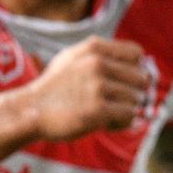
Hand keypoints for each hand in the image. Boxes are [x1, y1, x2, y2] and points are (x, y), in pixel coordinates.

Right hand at [27, 37, 149, 140]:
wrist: (31, 110)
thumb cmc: (55, 87)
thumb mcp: (73, 58)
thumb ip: (102, 54)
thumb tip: (142, 61)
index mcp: (93, 48)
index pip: (137, 54)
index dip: (135, 69)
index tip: (123, 82)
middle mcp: (96, 63)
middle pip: (141, 78)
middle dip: (132, 93)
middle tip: (115, 103)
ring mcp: (97, 86)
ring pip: (136, 99)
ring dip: (125, 110)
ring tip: (105, 114)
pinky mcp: (97, 110)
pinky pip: (129, 116)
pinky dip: (121, 123)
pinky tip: (104, 124)